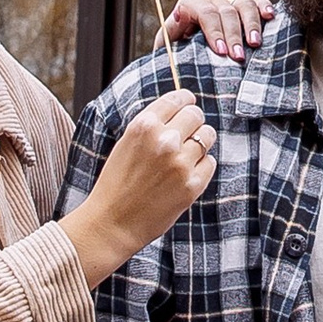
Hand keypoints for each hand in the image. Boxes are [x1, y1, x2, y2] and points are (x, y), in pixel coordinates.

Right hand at [61, 92, 217, 285]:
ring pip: (208, 136)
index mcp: (144, 126)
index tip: (188, 103)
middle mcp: (165, 140)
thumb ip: (151, 126)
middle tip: (187, 133)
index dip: (186, 100)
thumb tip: (179, 110)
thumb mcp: (126, 144)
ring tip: (185, 156)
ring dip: (200, 143)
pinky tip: (185, 175)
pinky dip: (202, 166)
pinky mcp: (193, 184)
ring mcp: (181, 163)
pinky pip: (210, 163)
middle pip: (196, 114)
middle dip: (193, 121)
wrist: (112, 223)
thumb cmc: (116, 184)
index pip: (178, 98)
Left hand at [165, 0, 274, 59]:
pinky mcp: (245, 8)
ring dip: (251, 25)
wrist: (190, 57)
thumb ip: (169, 34)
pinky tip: (270, 17)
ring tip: (255, 44)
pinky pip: (257, 2)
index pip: (204, 10)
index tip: (221, 51)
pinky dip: (264, 7)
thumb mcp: (168, 45)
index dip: (214, 30)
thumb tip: (177, 20)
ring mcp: (230, 2)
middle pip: (226, 11)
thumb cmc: (179, 53)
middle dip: (233, 35)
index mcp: (190, 3)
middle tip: (238, 57)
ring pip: (244, 4)